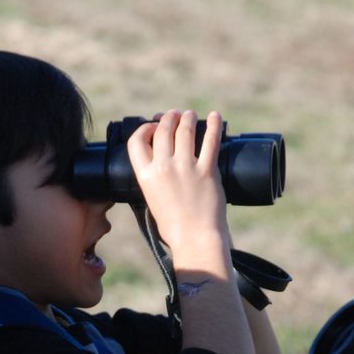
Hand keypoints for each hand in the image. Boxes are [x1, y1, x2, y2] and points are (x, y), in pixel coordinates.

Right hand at [125, 109, 228, 258]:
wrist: (194, 238)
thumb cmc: (174, 226)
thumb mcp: (152, 200)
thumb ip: (153, 179)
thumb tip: (160, 163)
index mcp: (145, 176)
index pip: (137, 141)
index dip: (145, 128)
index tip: (152, 127)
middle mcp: (163, 167)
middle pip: (163, 130)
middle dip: (168, 117)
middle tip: (175, 115)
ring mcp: (186, 166)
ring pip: (185, 130)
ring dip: (188, 118)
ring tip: (191, 115)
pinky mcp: (207, 170)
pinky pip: (211, 140)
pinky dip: (214, 125)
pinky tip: (216, 116)